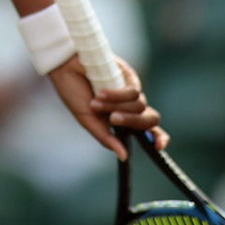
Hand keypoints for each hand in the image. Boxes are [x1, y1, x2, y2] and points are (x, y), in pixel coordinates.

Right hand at [47, 54, 167, 160]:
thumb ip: (106, 137)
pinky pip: (134, 92)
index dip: (159, 138)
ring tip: (96, 102)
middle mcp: (131, 106)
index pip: (149, 131)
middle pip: (150, 120)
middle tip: (113, 120)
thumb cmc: (74, 93)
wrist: (65, 67)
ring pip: (140, 106)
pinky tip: (101, 93)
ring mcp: (131, 91)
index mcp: (123, 120)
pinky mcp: (129, 76)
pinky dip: (118, 95)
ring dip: (116, 107)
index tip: (159, 146)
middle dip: (133, 122)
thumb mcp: (88, 120)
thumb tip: (124, 157)